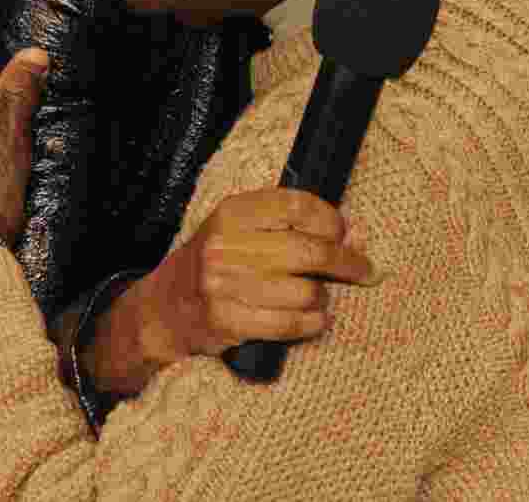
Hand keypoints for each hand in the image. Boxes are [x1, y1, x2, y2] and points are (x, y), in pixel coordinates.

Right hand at [80, 188, 376, 395]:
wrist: (164, 309)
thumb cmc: (214, 263)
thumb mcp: (238, 229)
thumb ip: (286, 226)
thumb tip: (351, 234)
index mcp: (232, 212)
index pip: (296, 205)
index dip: (329, 218)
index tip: (344, 231)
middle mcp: (227, 245)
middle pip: (308, 250)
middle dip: (345, 261)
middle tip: (364, 269)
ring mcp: (225, 285)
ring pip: (304, 291)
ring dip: (323, 297)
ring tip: (319, 297)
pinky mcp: (227, 321)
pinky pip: (290, 324)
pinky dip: (312, 323)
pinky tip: (316, 320)